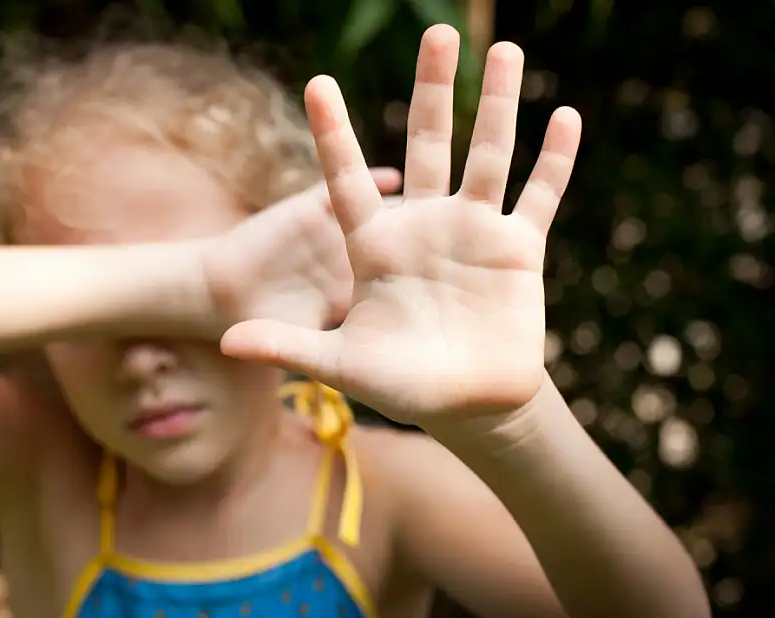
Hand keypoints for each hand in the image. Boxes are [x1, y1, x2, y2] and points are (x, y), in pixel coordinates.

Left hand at [220, 25, 580, 424]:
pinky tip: (566, 117)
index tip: (317, 83)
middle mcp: (423, 226)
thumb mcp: (340, 363)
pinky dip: (553, 160)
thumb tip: (227, 340)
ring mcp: (473, 231)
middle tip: (437, 31)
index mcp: (375, 245)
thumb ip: (288, 346)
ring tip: (504, 49)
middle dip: (433, 89)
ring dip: (498, 105)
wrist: (465, 404)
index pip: (347, 178)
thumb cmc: (400, 385)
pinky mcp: (517, 249)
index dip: (333, 134)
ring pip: (488, 154)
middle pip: (427, 143)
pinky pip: (538, 196)